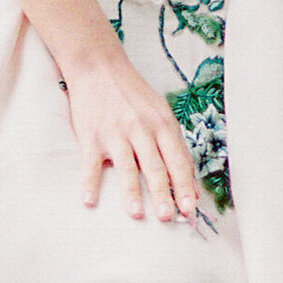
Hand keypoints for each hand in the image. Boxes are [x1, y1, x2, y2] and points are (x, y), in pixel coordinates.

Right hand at [61, 51, 199, 223]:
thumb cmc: (133, 95)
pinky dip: (90, 183)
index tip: (190, 208)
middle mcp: (141, 128)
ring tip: (137, 215)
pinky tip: (90, 201)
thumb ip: (176, 147)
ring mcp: (115, 132)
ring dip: (131, 191)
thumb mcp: (161, 113)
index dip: (185, 185)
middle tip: (168, 217)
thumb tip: (192, 185)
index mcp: (162, 123)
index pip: (177, 159)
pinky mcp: (91, 135)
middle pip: (154, 165)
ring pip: (126, 165)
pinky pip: (91, 163)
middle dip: (163, 193)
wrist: (99, 66)